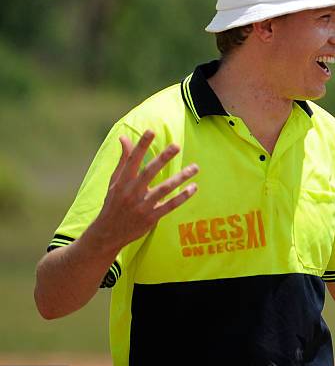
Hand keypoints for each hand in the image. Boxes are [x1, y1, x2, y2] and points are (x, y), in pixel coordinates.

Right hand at [92, 130, 198, 251]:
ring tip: (195, 167)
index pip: (132, 160)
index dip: (141, 145)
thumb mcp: (114, 181)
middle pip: (149, 172)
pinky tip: (193, 187)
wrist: (108, 234)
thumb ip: (123, 159)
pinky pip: (169, 206)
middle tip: (176, 145)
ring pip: (163, 189)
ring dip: (180, 178)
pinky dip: (182, 197)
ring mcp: (142, 206)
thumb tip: (123, 137)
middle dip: (163, 158)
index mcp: (122, 182)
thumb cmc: (113, 203)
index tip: (151, 131)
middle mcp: (132, 192)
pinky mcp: (151, 218)